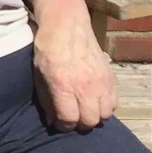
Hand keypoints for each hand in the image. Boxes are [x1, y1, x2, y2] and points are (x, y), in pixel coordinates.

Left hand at [33, 2, 115, 130]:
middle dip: (79, 123)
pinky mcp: (110, 76)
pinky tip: (95, 101)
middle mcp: (85, 86)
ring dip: (94, 116)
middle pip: (89, 120)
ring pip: (104, 114)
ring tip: (84, 110)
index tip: (60, 123)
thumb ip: (46, 100)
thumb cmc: (47, 50)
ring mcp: (100, 81)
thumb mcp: (39, 75)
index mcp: (63, 85)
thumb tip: (53, 121)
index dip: (63, 125)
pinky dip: (105, 106)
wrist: (66, 26)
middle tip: (73, 118)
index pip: (69, 119)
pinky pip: (114, 102)